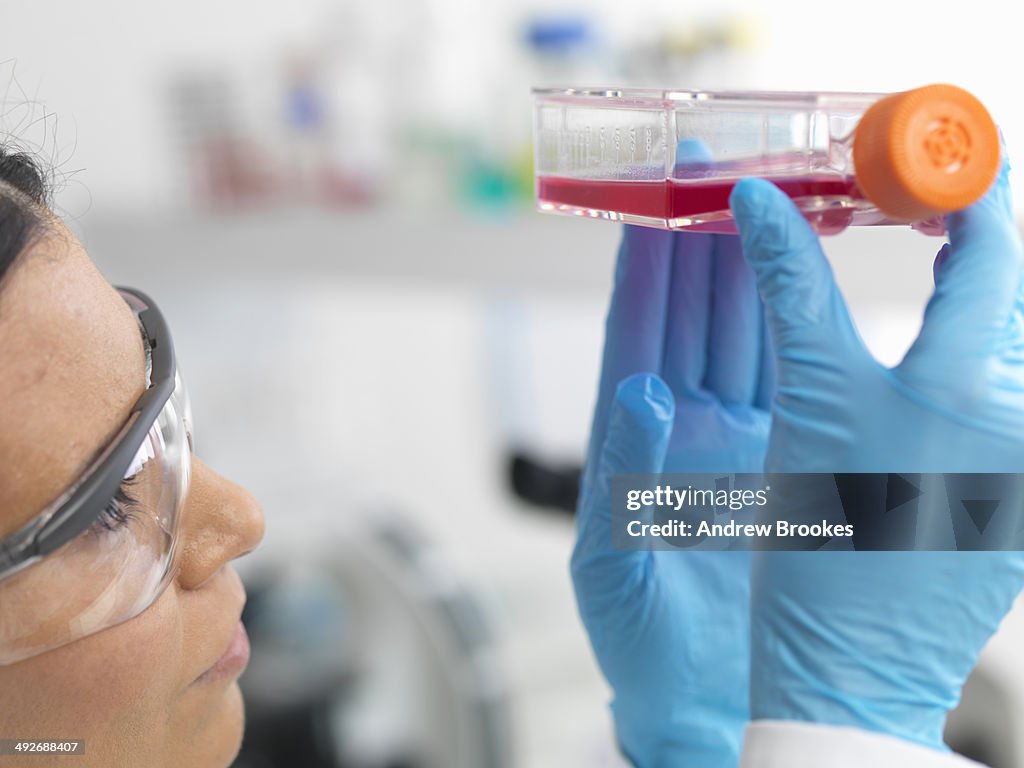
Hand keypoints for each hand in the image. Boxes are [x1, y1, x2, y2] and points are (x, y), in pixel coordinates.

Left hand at [571, 224, 770, 765]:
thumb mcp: (610, 562)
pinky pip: (788, 381)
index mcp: (624, 443)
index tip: (649, 202)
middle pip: (690, 317)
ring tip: (768, 206)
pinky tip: (806, 285)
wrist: (696, 696)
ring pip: (741, 335)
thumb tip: (645, 391)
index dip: (642, 269)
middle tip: (716, 175)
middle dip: (700, 245)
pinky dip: (797, 331)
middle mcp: (677, 429)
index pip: (634, 336)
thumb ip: (624, 474)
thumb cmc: (636, 640)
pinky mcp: (780, 462)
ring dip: (751, 271)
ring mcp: (732, 440)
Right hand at [729, 158, 1023, 750]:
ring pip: (1006, 341)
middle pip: (1007, 291)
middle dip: (962, 234)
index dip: (958, 191)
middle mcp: (1020, 424)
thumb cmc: (816, 554)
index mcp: (971, 395)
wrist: (845, 672)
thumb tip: (761, 204)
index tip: (916, 166)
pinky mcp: (1021, 495)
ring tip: (914, 265)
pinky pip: (1003, 393)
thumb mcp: (801, 405)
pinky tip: (919, 359)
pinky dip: (964, 352)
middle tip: (907, 206)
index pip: (990, 250)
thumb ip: (790, 288)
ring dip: (964, 291)